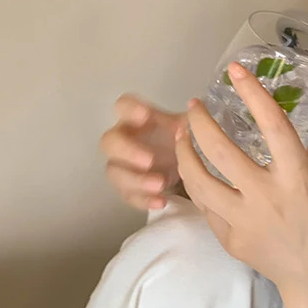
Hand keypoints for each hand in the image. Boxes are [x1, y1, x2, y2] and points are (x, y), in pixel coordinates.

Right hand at [100, 94, 186, 210]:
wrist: (190, 163)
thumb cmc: (184, 138)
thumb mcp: (191, 126)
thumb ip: (193, 121)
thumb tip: (198, 116)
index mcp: (138, 119)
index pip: (123, 106)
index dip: (130, 109)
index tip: (145, 115)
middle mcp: (125, 140)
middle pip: (110, 142)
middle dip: (127, 150)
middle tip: (149, 160)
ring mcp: (124, 166)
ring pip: (115, 172)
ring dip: (136, 180)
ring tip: (160, 184)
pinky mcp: (131, 188)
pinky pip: (128, 196)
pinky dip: (143, 200)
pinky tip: (161, 201)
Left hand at [174, 63, 307, 307]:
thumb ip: (304, 148)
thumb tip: (290, 116)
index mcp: (296, 175)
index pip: (272, 125)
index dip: (252, 93)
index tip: (235, 71)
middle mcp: (267, 194)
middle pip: (221, 150)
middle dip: (200, 122)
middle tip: (195, 106)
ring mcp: (244, 220)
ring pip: (200, 179)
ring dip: (185, 152)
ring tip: (181, 135)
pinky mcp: (230, 239)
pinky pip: (206, 205)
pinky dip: (197, 184)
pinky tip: (194, 171)